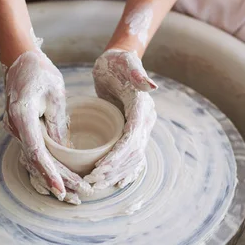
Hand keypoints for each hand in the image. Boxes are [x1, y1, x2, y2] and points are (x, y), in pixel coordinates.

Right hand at [3, 48, 91, 203]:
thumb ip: (58, 122)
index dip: (50, 173)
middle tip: (77, 196)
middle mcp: (15, 127)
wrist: (20, 59)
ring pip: (35, 160)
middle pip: (36, 161)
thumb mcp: (56, 94)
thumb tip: (65, 149)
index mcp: (22, 117)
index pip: (37, 152)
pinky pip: (35, 152)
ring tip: (73, 193)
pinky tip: (62, 178)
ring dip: (53, 176)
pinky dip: (48, 166)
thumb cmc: (40, 72)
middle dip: (57, 181)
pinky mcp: (22, 129)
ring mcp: (16, 129)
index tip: (62, 189)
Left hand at [85, 49, 157, 188]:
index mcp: (142, 108)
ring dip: (116, 173)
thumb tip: (152, 86)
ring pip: (132, 158)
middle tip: (93, 181)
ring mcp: (140, 127)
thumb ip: (137, 73)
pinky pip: (131, 155)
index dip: (117, 156)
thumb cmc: (117, 61)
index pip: (132, 139)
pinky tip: (114, 182)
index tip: (99, 168)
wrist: (118, 61)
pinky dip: (124, 170)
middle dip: (114, 170)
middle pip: (133, 154)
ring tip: (96, 184)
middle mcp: (145, 120)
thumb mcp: (125, 63)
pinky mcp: (132, 130)